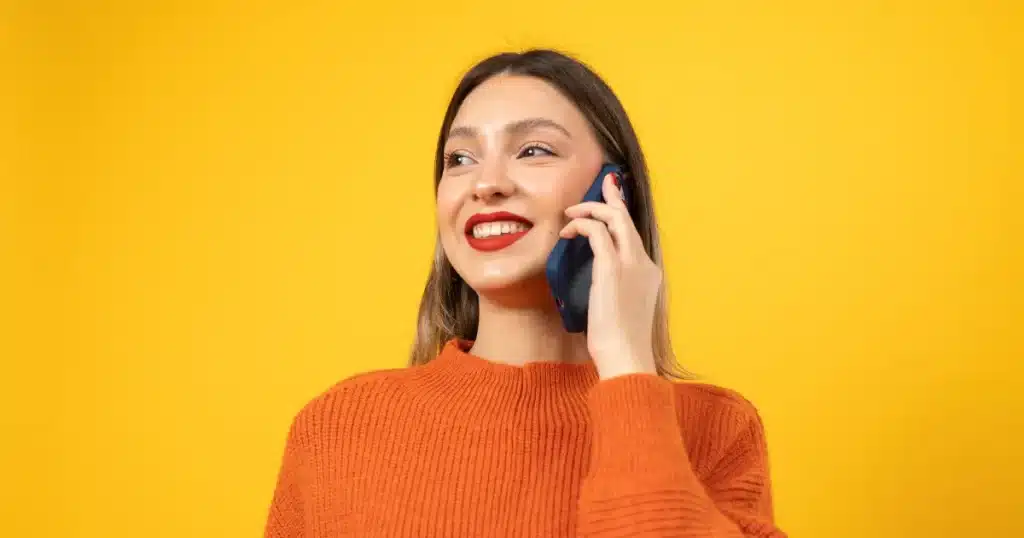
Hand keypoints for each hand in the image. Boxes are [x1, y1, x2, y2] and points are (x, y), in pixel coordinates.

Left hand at [560, 171, 661, 379]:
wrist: (626, 356)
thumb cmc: (621, 342)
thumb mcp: (622, 309)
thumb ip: (616, 289)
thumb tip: (600, 283)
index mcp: (648, 273)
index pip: (633, 235)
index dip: (622, 213)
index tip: (613, 198)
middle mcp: (643, 263)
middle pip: (627, 219)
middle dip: (612, 198)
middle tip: (601, 184)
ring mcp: (631, 263)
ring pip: (614, 218)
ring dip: (590, 210)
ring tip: (570, 214)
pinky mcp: (612, 267)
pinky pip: (597, 232)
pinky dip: (582, 225)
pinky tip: (568, 231)